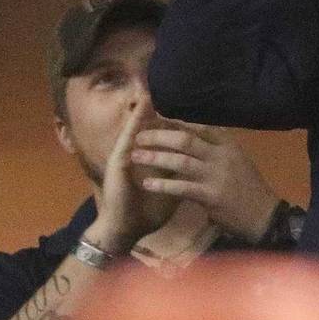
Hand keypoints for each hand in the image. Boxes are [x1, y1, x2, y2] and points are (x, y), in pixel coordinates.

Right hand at [85, 98, 179, 254]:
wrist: (126, 231)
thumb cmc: (148, 213)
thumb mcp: (171, 191)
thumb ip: (182, 177)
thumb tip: (200, 168)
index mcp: (151, 161)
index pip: (163, 137)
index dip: (172, 122)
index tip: (185, 106)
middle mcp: (136, 156)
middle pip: (148, 129)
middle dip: (155, 111)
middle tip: (159, 88)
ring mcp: (125, 158)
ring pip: (136, 130)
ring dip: (142, 112)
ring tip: (149, 92)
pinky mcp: (118, 165)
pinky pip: (126, 140)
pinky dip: (133, 126)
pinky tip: (139, 113)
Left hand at [131, 123, 281, 241]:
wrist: (263, 215)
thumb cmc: (248, 189)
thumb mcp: (238, 161)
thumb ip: (217, 150)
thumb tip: (193, 139)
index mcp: (228, 146)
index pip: (200, 127)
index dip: (176, 122)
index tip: (157, 118)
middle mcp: (221, 156)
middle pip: (186, 140)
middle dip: (160, 136)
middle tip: (139, 136)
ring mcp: (216, 176)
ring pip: (180, 161)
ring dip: (155, 158)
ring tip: (136, 156)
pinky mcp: (210, 195)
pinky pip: (181, 187)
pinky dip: (162, 185)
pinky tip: (147, 184)